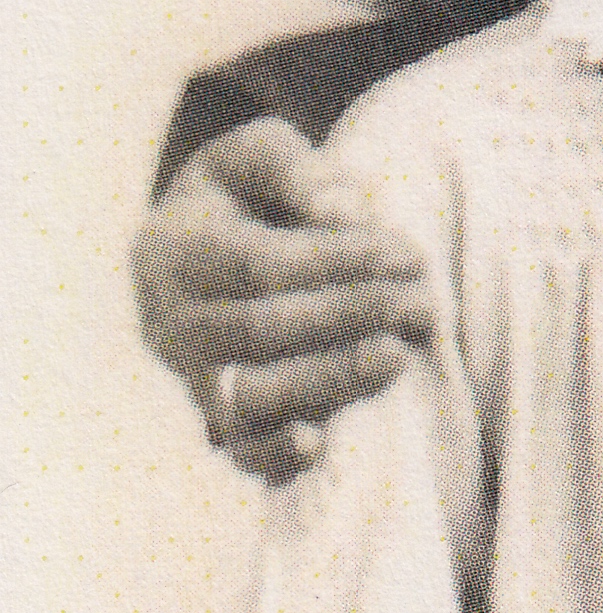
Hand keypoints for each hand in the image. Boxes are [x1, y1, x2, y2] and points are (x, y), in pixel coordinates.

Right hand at [134, 118, 437, 478]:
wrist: (207, 253)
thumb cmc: (246, 198)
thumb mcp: (257, 156)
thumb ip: (292, 165)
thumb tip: (341, 207)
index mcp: (172, 248)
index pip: (259, 264)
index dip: (337, 262)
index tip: (407, 254)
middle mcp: (170, 319)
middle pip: (260, 331)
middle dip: (351, 317)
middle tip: (423, 302)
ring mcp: (191, 377)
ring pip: (253, 395)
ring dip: (333, 379)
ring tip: (400, 353)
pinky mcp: (218, 421)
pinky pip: (241, 451)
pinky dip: (276, 455)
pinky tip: (321, 444)